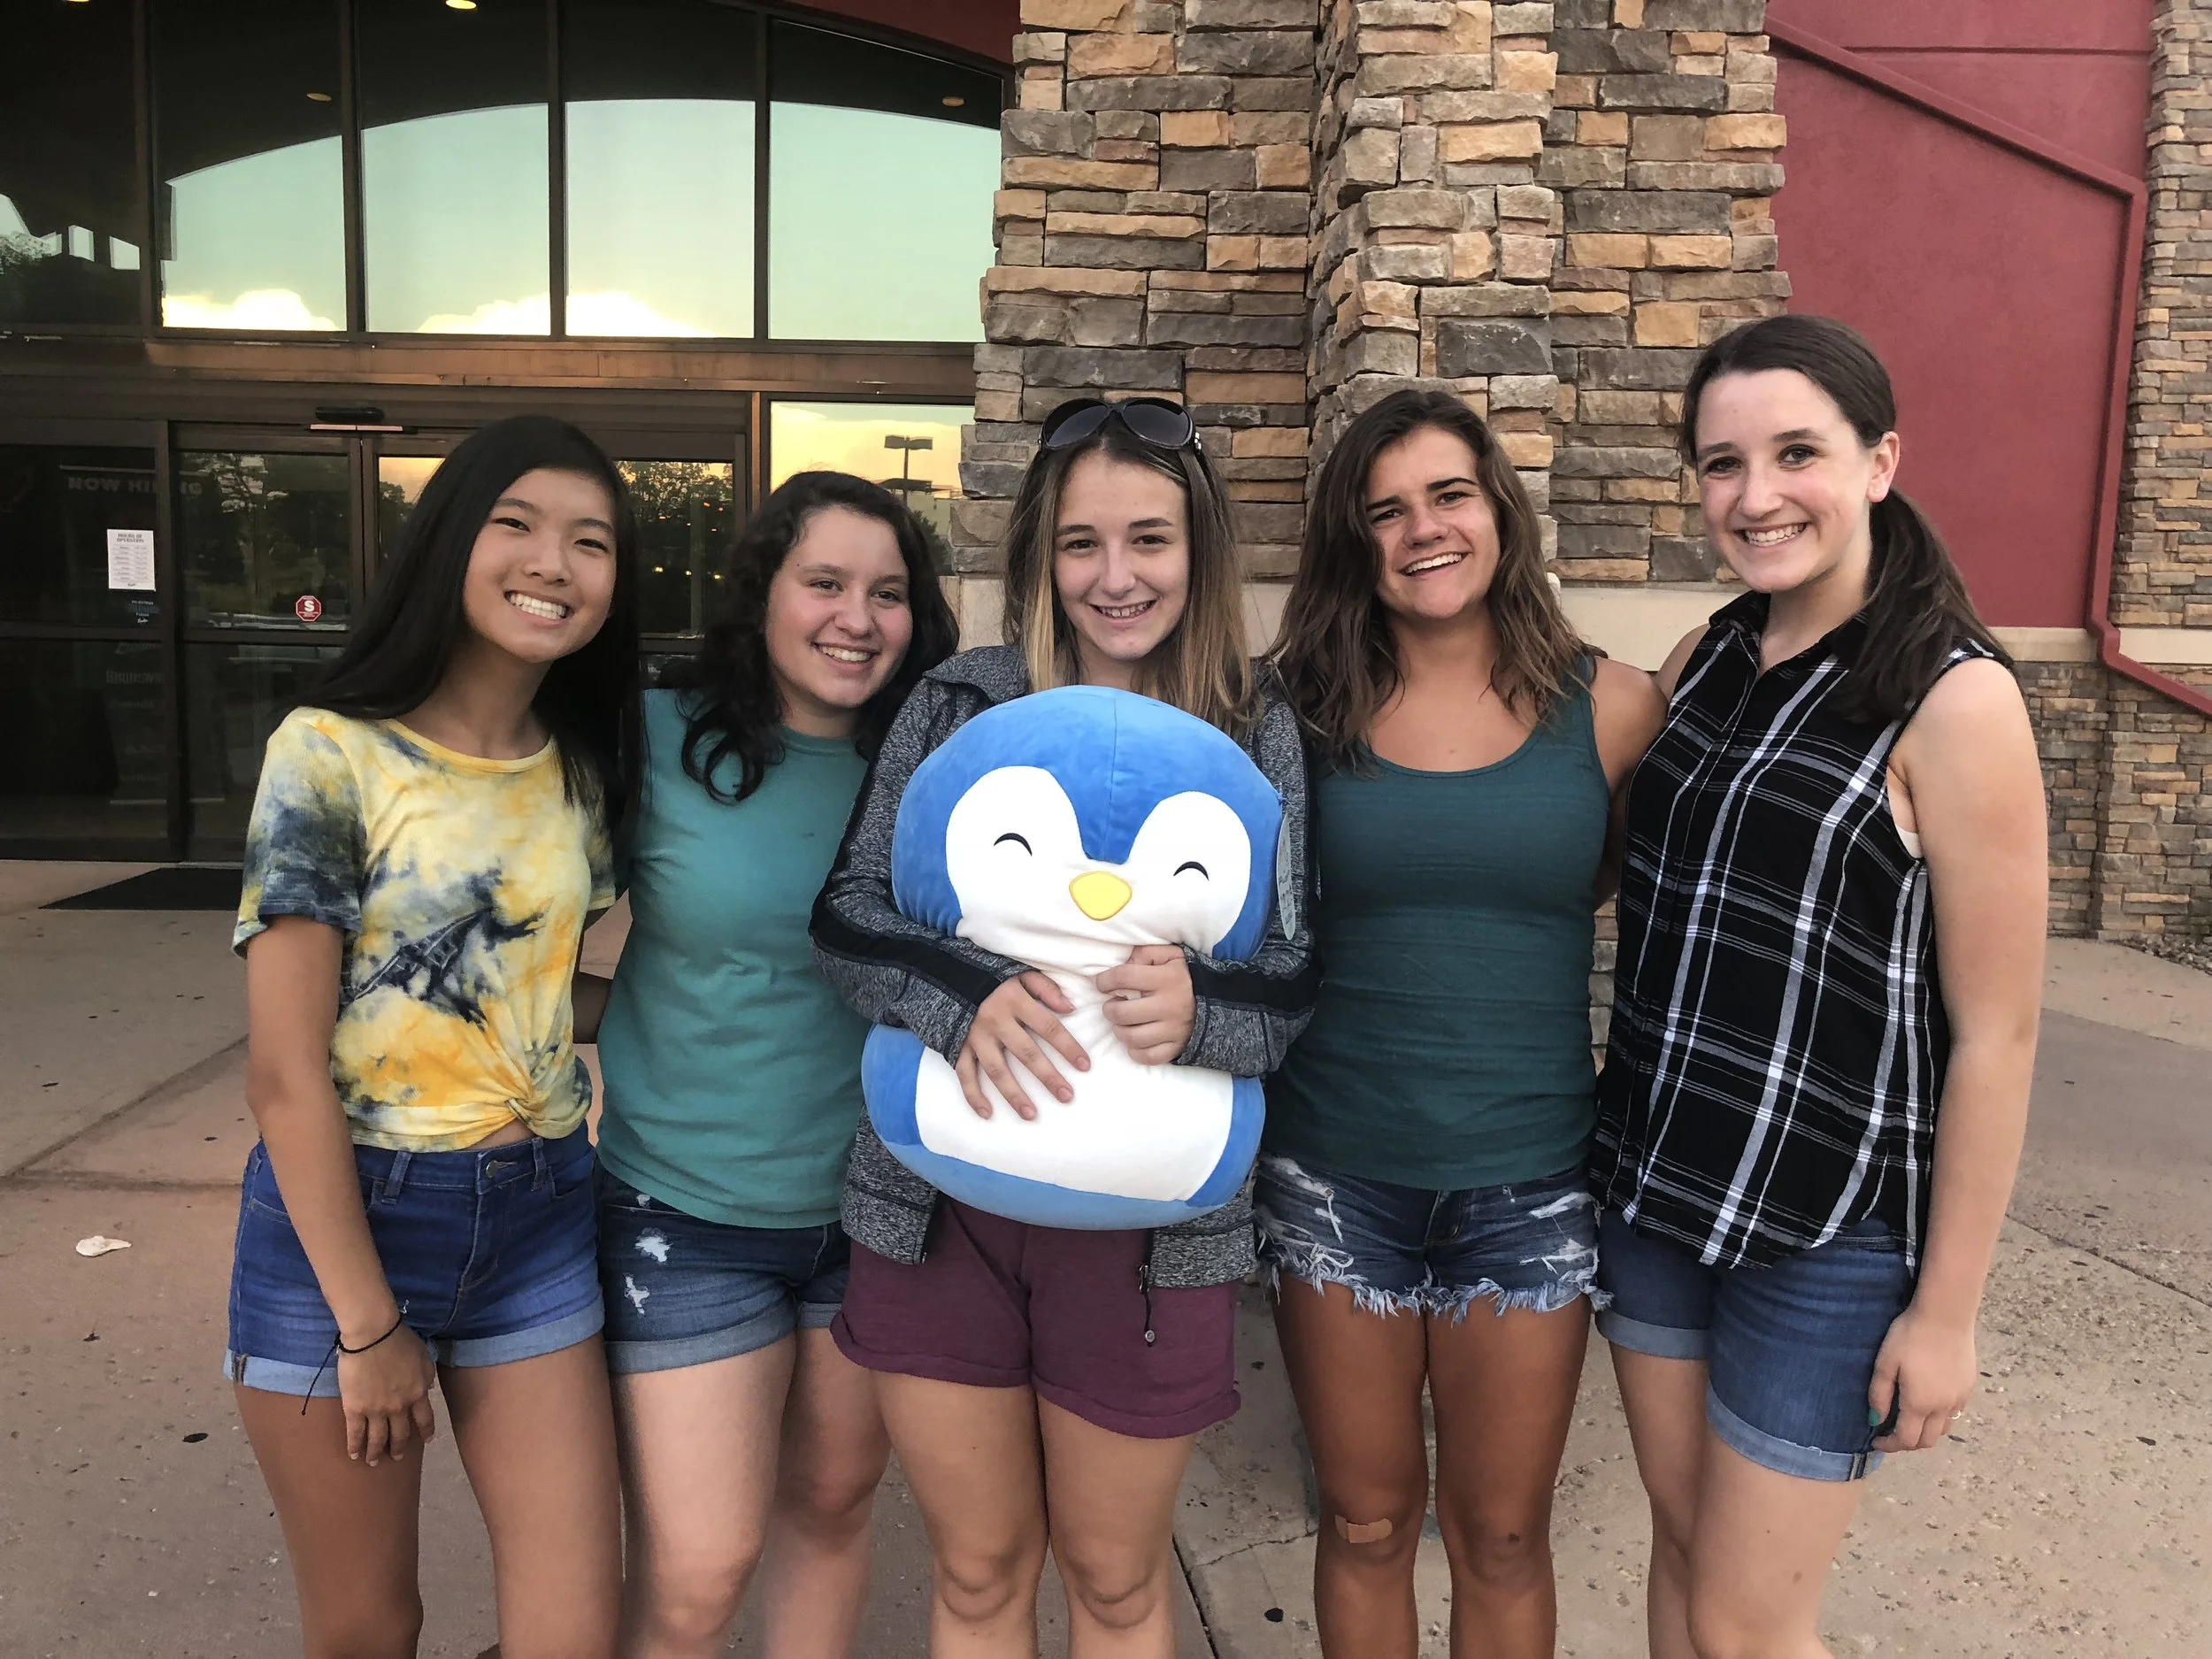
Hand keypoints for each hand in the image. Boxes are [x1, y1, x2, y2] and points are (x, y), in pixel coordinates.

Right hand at [338, 1321, 438, 1466]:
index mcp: (417, 1393)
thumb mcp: (423, 1357)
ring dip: (376, 1452)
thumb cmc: (399, 1340)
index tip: (426, 1441)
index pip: (424, 1419)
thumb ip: (427, 1376)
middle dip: (398, 1447)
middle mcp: (399, 1407)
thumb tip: (429, 1390)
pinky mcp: (354, 1409)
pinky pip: (355, 1433)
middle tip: (395, 1457)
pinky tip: (354, 1455)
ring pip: (377, 1439)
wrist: (373, 1335)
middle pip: (400, 1433)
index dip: (425, 1432)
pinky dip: (355, 1446)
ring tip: (374, 1462)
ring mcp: (376, 1410)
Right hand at [955, 971, 1088, 1120]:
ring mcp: (975, 1037)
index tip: (1085, 1066)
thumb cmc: (992, 977)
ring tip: (1031, 1114)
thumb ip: (1046, 989)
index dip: (1068, 1047)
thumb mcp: (1020, 973)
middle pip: (1026, 1053)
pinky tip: (987, 1114)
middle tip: (1067, 1096)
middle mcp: (996, 1021)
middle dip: (1048, 1077)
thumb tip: (1070, 1009)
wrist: (946, 974)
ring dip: (1014, 1094)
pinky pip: (964, 1075)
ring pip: (996, 1070)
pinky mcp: (958, 1046)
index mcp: (1015, 1001)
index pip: (1048, 1027)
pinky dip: (974, 1096)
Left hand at [1096, 945, 1195, 1064]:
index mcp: (1167, 978)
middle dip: (1109, 1009)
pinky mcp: (1177, 1047)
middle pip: (1122, 1013)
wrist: (1221, 1001)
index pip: (1124, 977)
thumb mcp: (1171, 955)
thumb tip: (1124, 964)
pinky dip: (1136, 1051)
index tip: (1102, 983)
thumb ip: (1146, 954)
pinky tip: (1136, 1040)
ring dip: (1119, 1030)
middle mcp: (1169, 1005)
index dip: (1105, 980)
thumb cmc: (1187, 976)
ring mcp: (1173, 1030)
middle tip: (1112, 1005)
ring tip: (1123, 1023)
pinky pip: (1148, 1056)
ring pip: (1132, 1038)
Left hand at [1867, 1299, 1976, 1452]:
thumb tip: (1875, 1420)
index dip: (1889, 1445)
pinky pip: (1954, 1414)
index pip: (1906, 1440)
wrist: (1945, 1316)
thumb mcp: (1885, 1363)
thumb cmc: (1909, 1336)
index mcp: (1919, 1404)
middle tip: (1891, 1433)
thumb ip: (1879, 1394)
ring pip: (1943, 1430)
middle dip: (1907, 1443)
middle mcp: (1942, 1408)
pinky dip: (1940, 1419)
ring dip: (1925, 1433)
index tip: (1876, 1440)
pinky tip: (1929, 1404)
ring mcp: (1959, 1399)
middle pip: (1927, 1442)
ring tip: (1909, 1420)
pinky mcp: (1968, 1388)